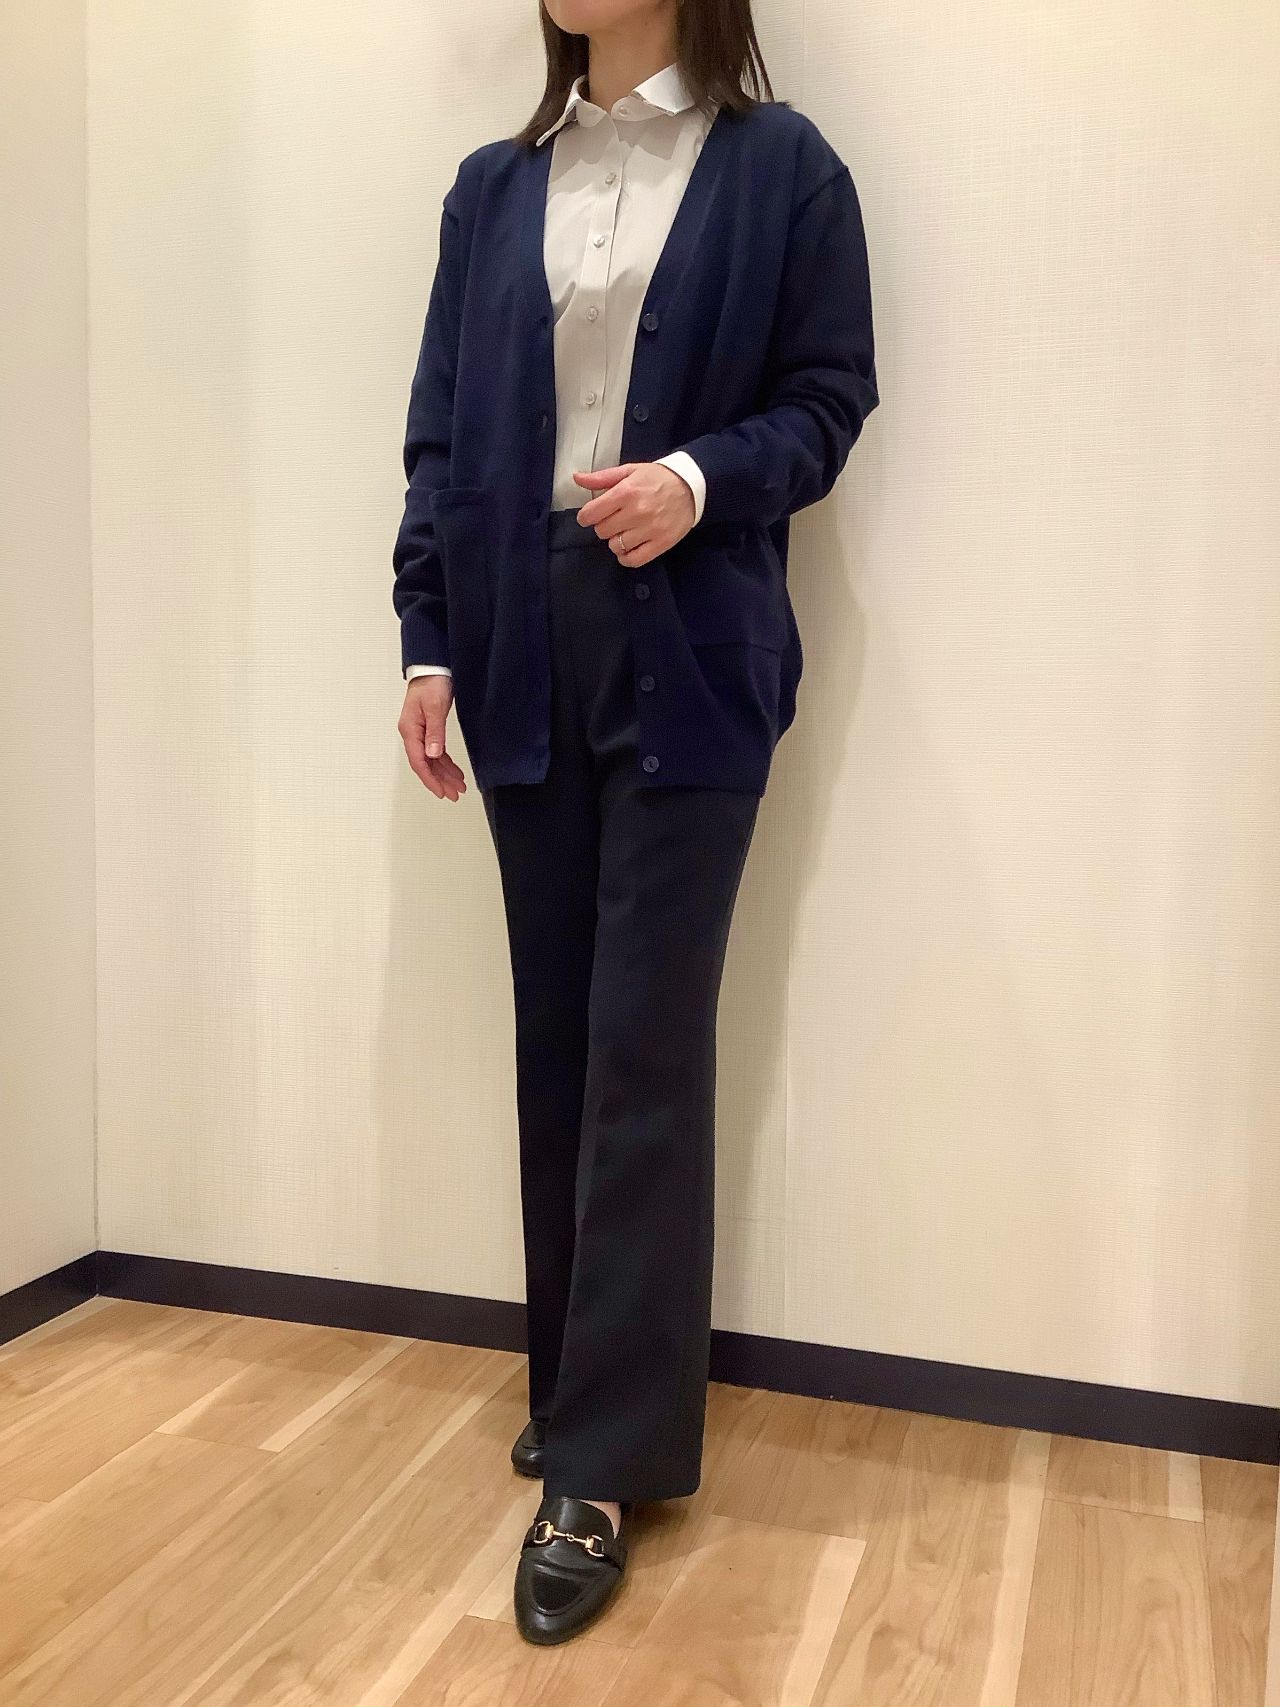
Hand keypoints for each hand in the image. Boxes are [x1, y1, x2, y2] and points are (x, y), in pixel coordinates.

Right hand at [399, 675, 466, 801]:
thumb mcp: (435, 708)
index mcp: (410, 730)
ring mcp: (420, 732)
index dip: (430, 779)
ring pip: (431, 760)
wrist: (432, 667)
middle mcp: (412, 734)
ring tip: (458, 786)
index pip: (419, 761)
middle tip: (454, 794)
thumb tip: (433, 755)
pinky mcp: (428, 729)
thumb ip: (435, 733)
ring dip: (444, 774)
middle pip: (425, 764)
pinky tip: (455, 771)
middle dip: (440, 781)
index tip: (442, 792)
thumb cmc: (431, 683)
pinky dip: (445, 763)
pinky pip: (436, 751)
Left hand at [572, 462, 694, 566]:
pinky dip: (626, 557)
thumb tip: (577, 479)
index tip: (590, 516)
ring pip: (616, 546)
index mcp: (626, 492)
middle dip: (603, 526)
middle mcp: (637, 512)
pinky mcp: (661, 543)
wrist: (691, 487)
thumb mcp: (629, 471)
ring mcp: (650, 530)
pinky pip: (633, 560)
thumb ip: (602, 478)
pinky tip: (628, 548)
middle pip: (602, 531)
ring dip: (615, 540)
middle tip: (613, 519)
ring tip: (624, 531)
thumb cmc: (658, 478)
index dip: (586, 516)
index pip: (591, 514)